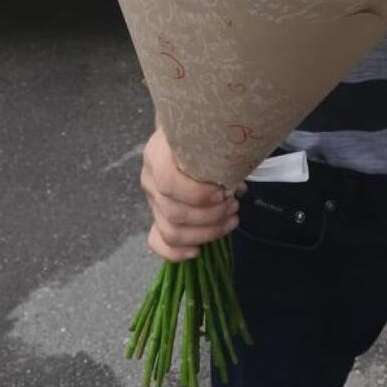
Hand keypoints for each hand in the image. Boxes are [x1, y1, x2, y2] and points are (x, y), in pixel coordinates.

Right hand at [140, 127, 241, 261]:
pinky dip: (175, 252)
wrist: (190, 133)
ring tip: (230, 219)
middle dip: (211, 215)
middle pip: (174, 212)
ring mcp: (152, 199)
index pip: (169, 183)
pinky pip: (157, 241)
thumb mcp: (212, 139)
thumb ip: (220, 158)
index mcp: (158, 154)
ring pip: (170, 230)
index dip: (198, 194)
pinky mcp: (157, 215)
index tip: (224, 192)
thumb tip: (236, 187)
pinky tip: (197, 251)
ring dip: (206, 232)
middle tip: (234, 205)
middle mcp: (150, 178)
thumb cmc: (205, 136)